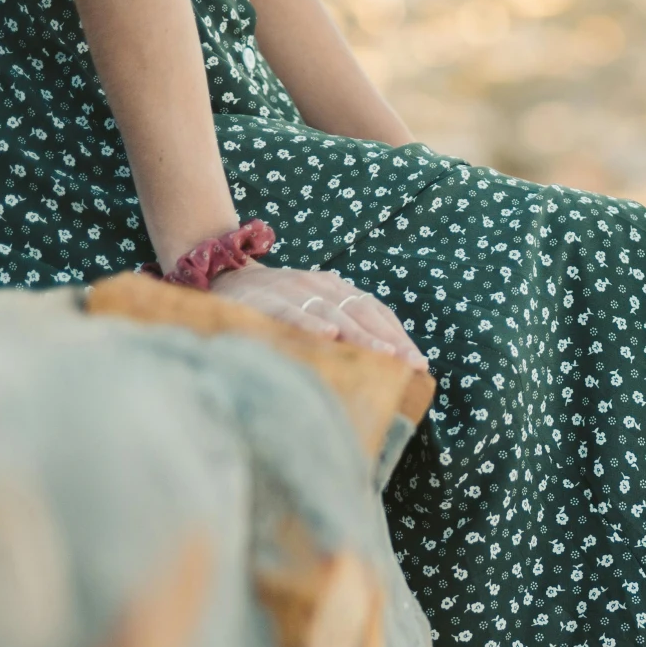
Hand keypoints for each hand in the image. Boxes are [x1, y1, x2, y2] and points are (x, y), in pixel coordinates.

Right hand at [211, 264, 425, 365]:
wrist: (224, 279)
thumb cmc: (278, 307)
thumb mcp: (314, 312)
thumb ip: (343, 332)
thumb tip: (382, 366)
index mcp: (336, 288)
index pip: (375, 310)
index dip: (399, 335)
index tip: (420, 364)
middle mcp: (319, 284)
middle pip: (362, 312)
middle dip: (390, 339)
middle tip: (411, 364)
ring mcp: (292, 289)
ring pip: (333, 312)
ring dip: (361, 333)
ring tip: (385, 354)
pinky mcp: (264, 298)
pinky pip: (290, 311)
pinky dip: (310, 322)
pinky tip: (329, 335)